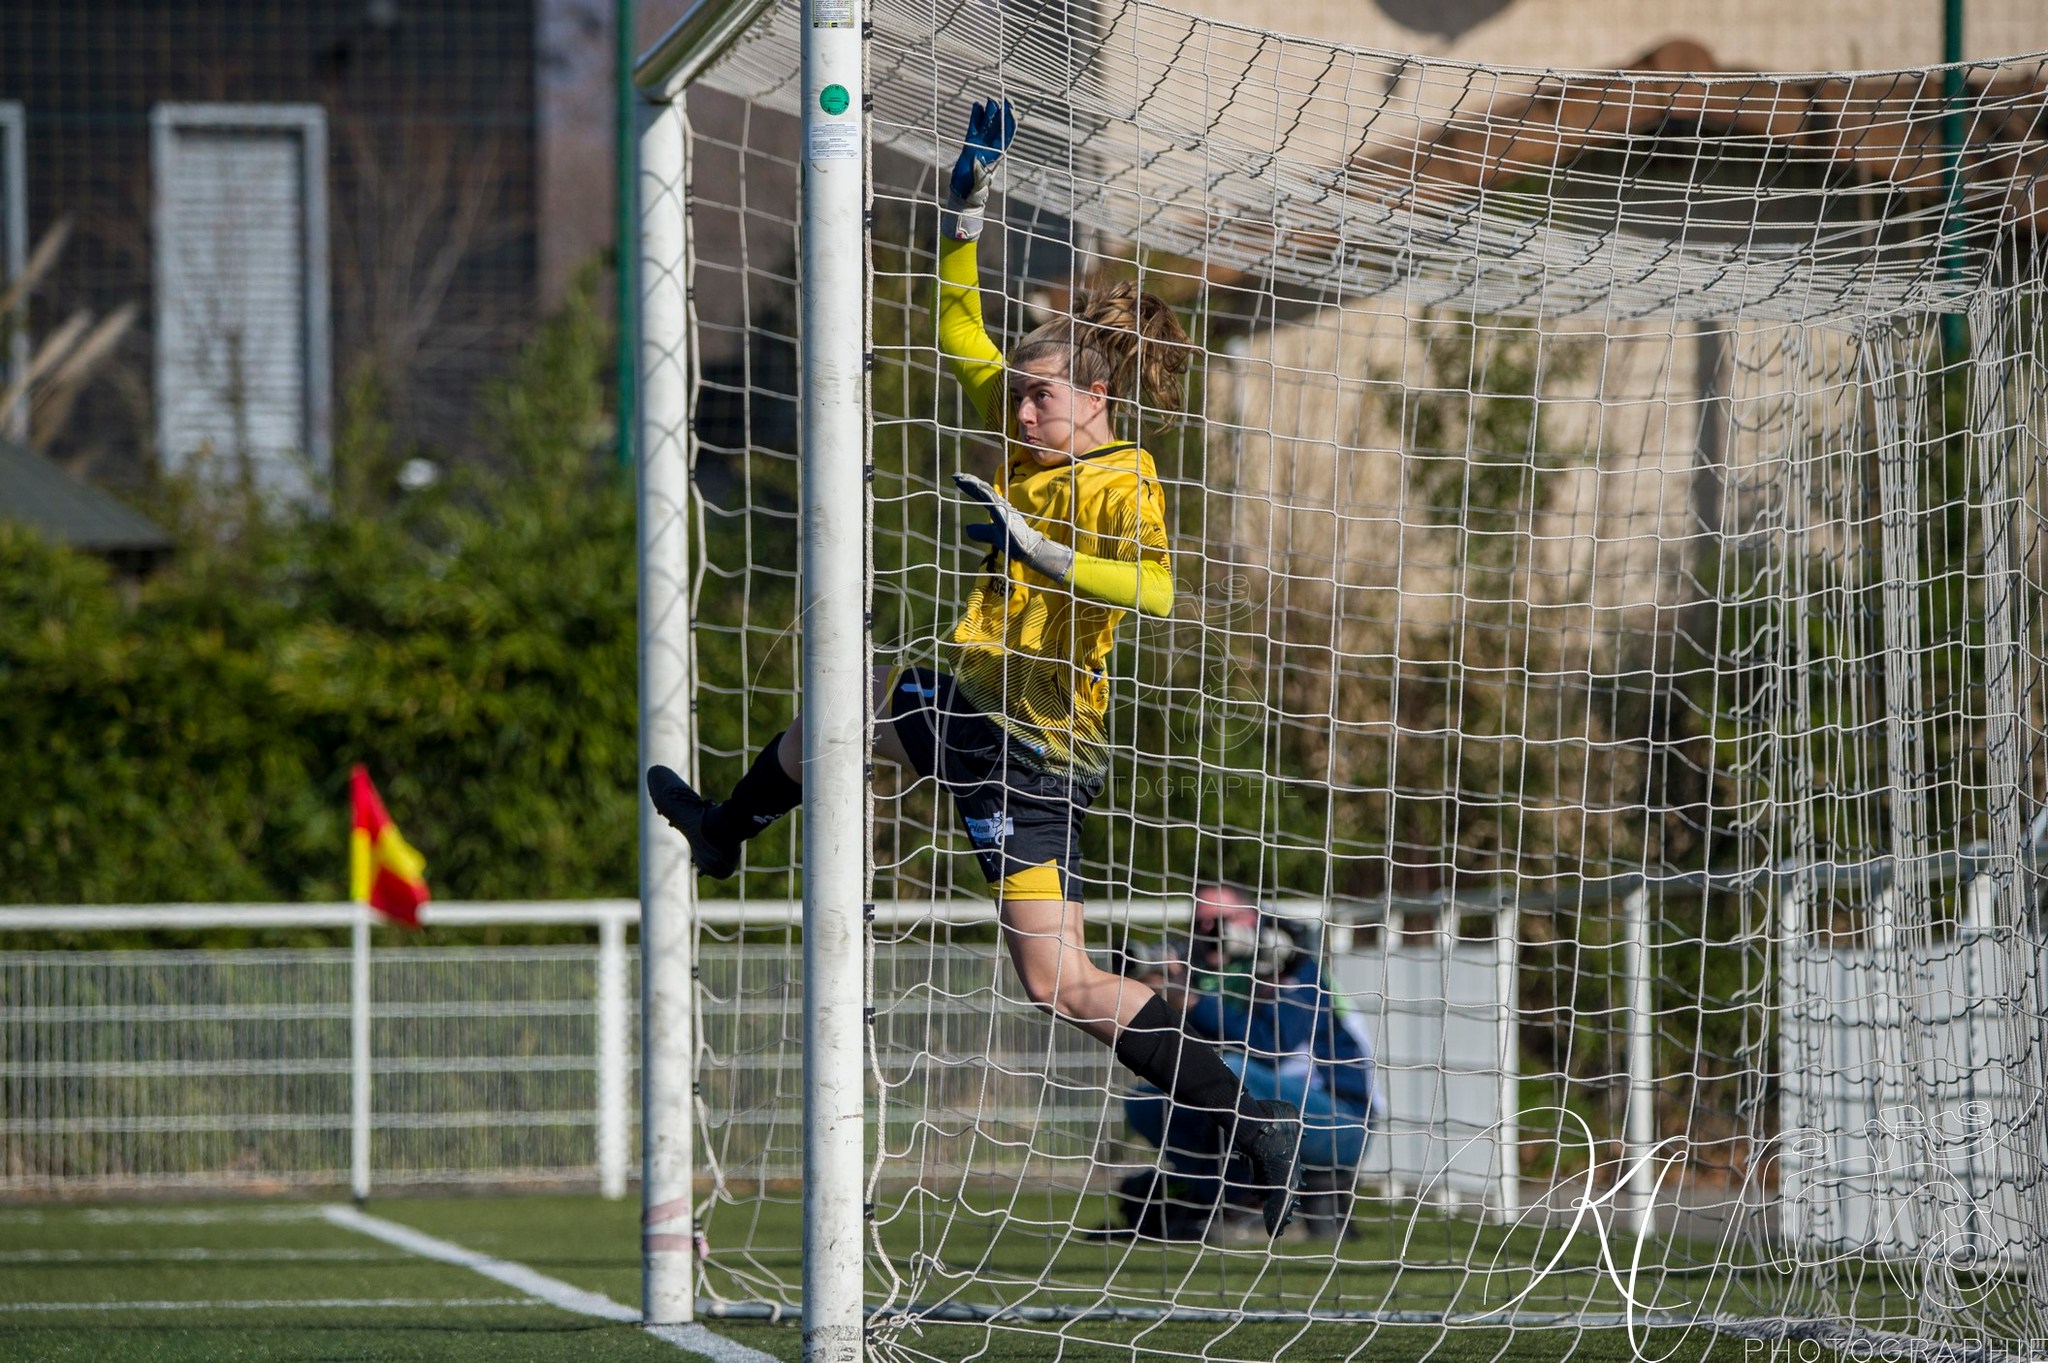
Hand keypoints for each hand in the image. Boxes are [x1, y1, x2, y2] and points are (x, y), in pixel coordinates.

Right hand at [946, 98, 1015, 240]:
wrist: (964, 191)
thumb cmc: (972, 188)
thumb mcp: (977, 181)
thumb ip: (978, 172)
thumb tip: (977, 159)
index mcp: (997, 153)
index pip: (1007, 133)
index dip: (1009, 121)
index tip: (1009, 108)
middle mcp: (991, 146)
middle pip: (1000, 125)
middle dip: (1002, 111)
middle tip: (1002, 97)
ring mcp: (981, 142)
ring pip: (988, 123)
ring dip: (990, 111)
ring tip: (988, 99)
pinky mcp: (971, 142)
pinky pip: (975, 125)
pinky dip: (976, 115)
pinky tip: (976, 104)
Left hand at [954, 472, 1072, 583]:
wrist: (1024, 548)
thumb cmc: (1010, 540)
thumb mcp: (991, 535)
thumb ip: (980, 531)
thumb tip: (967, 528)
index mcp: (994, 507)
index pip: (979, 494)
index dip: (968, 486)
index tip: (957, 479)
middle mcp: (998, 504)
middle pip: (981, 489)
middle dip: (969, 481)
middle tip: (956, 475)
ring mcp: (1002, 507)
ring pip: (986, 492)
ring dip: (975, 484)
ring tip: (963, 478)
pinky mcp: (1005, 513)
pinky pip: (994, 501)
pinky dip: (985, 493)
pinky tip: (977, 487)